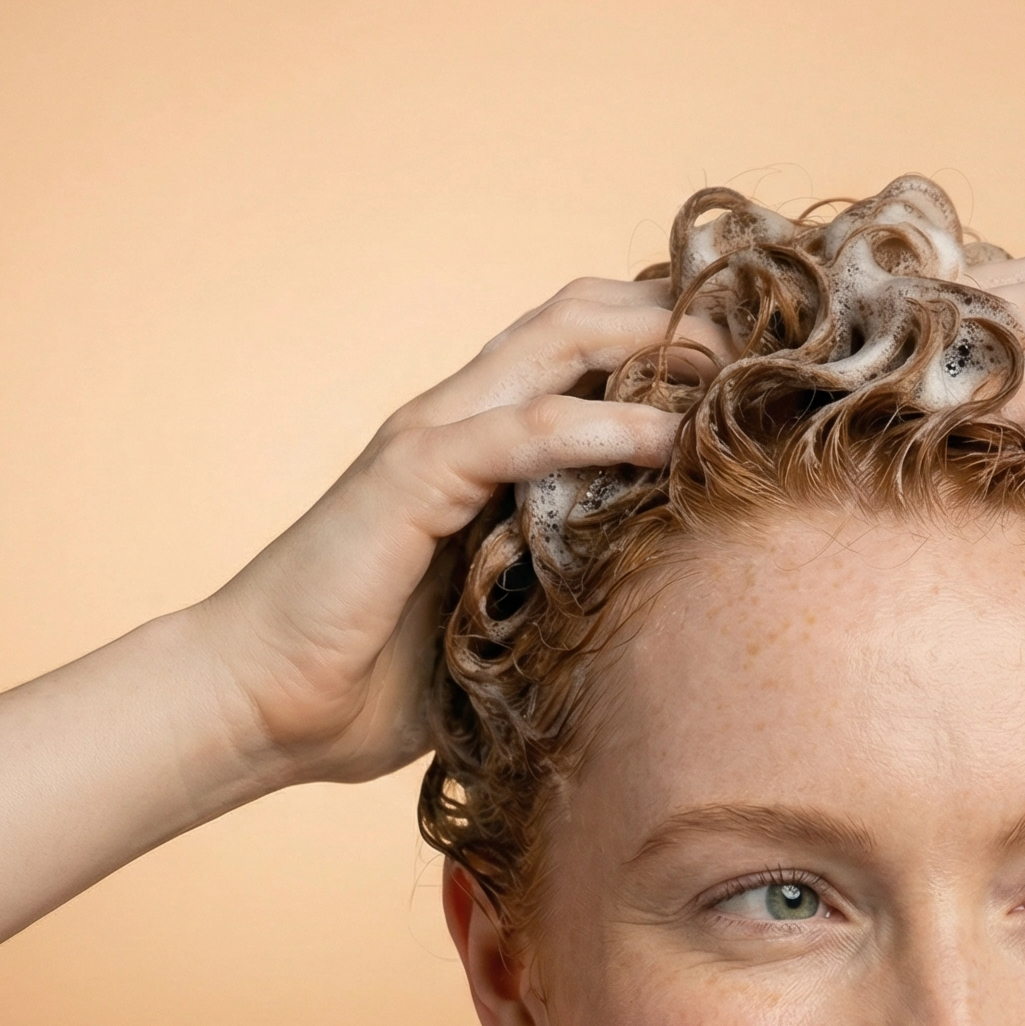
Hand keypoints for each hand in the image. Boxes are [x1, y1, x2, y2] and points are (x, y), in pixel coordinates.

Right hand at [195, 280, 725, 786]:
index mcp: (477, 448)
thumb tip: (651, 632)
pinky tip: (666, 439)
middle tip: (764, 344)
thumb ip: (561, 599)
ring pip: (556, 344)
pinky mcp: (411, 480)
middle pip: (580, 318)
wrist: (260, 707)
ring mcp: (431, 440)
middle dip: (677, 318)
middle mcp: (457, 421)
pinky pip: (521, 431)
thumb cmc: (369, 685)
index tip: (750, 367)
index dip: (663, 342)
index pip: (579, 353)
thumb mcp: (498, 632)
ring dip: (653, 346)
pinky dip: (599, 427)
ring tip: (736, 366)